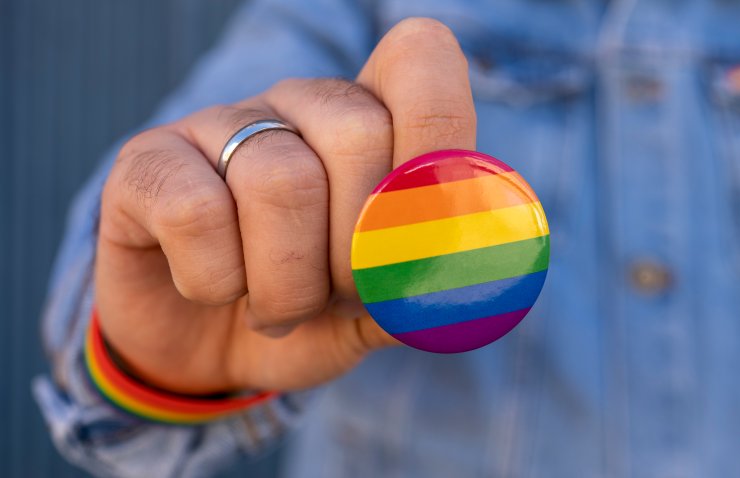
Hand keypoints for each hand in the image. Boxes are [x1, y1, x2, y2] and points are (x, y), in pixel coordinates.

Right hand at [95, 18, 475, 393]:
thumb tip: (468, 277)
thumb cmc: (309, 315)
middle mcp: (300, 106)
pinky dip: (216, 281)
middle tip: (333, 296)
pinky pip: (197, 211)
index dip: (437, 140)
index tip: (419, 227)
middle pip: (359, 136)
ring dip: (289, 283)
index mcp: (373, 123)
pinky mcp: (147, 163)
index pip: (422, 64)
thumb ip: (423, 290)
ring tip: (277, 306)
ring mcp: (221, 125)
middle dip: (356, 253)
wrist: (210, 351)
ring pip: (280, 180)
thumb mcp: (379, 313)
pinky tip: (214, 289)